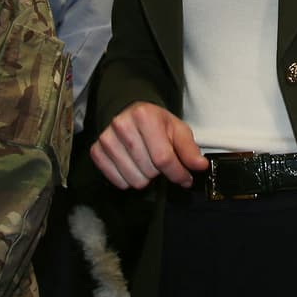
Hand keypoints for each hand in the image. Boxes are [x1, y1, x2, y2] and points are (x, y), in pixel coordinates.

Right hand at [90, 101, 207, 188]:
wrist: (132, 115)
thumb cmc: (157, 124)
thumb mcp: (178, 130)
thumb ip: (190, 149)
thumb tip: (200, 166)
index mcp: (144, 116)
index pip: (164, 158)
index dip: (179, 174)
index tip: (186, 179)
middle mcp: (122, 125)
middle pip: (149, 170)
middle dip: (160, 172)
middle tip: (159, 160)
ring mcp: (106, 138)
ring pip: (133, 179)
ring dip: (145, 177)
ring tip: (146, 162)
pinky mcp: (96, 151)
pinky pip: (117, 181)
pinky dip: (128, 180)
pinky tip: (133, 166)